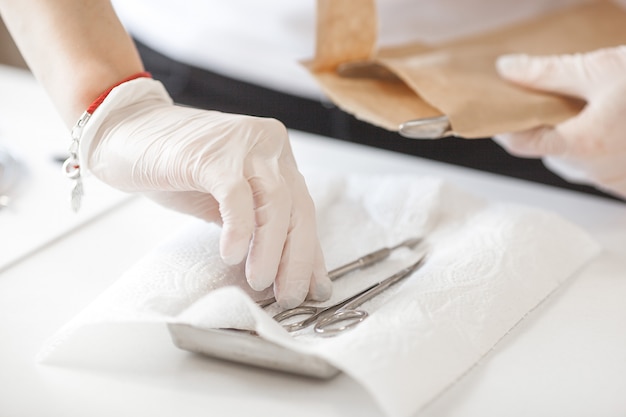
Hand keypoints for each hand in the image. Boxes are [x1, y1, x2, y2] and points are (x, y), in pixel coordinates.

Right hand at [80, 78, 331, 307]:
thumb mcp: (225, 200)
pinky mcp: (213, 153)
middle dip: (296, 259)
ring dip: (271, 250)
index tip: (313, 288)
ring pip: (276, 204)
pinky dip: (239, 230)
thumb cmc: (173, 165)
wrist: (124, 129)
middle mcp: (269, 145)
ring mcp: (244, 145)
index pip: (304, 209)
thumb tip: (280, 265)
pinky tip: (231, 254)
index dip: (310, 254)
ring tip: (259, 282)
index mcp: (276, 155)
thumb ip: (255, 223)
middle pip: (299, 208)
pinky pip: (237, 197)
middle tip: (287, 296)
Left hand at [494, 46, 625, 198]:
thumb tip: (508, 69)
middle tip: (554, 97)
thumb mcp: (602, 69)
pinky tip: (619, 122)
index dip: (506, 125)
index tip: (500, 113)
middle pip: (553, 149)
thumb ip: (548, 73)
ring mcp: (619, 180)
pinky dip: (606, 145)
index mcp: (582, 144)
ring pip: (582, 158)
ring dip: (580, 135)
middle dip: (549, 125)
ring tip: (595, 105)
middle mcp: (598, 171)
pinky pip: (608, 166)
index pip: (522, 142)